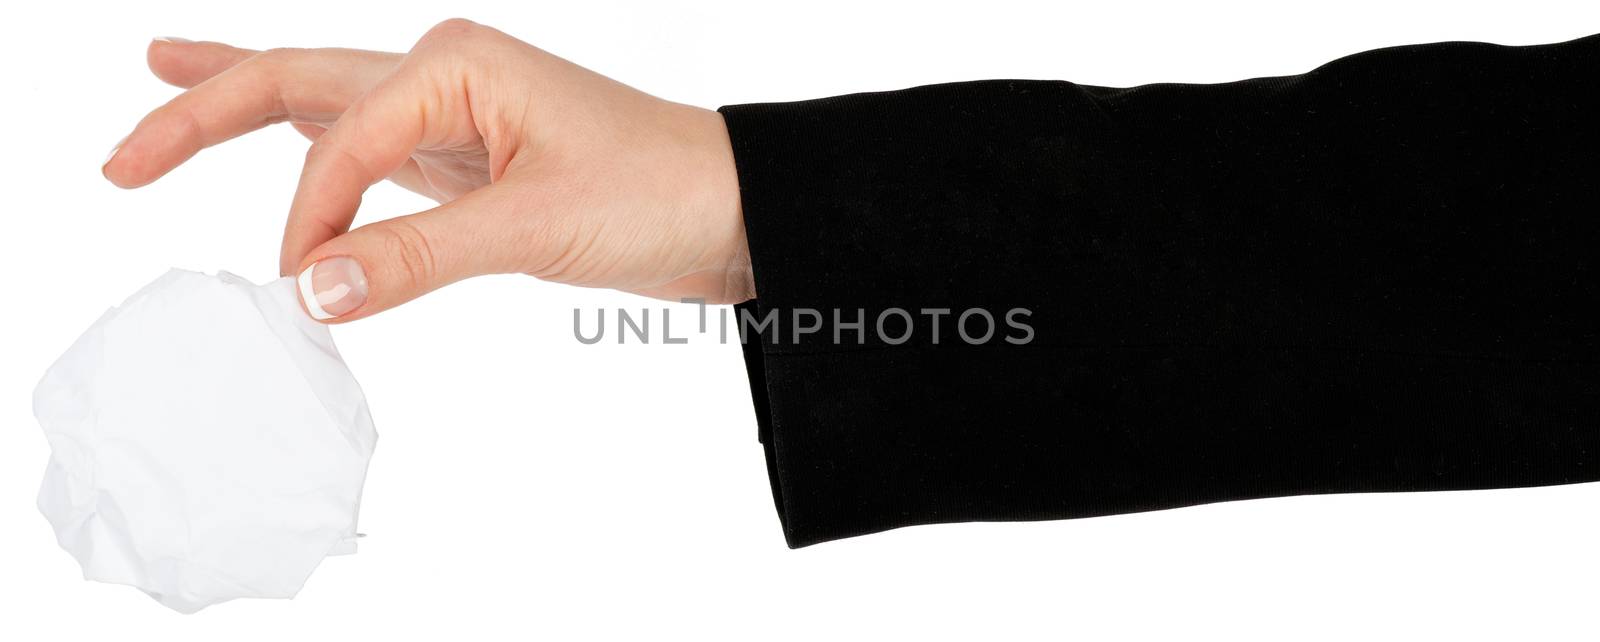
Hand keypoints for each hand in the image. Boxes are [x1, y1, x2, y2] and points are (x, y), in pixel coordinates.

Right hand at [103, 19, 752, 321]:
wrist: (734, 209)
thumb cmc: (659, 191)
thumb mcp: (534, 226)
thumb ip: (419, 256)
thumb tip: (313, 292)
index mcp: (453, 64)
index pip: (338, 143)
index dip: (309, 220)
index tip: (304, 292)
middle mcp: (443, 75)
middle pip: (297, 85)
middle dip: (204, 110)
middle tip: (119, 157)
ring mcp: (454, 116)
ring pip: (325, 110)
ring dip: (242, 105)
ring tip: (159, 84)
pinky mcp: (469, 162)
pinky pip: (370, 155)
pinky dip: (314, 158)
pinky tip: (278, 146)